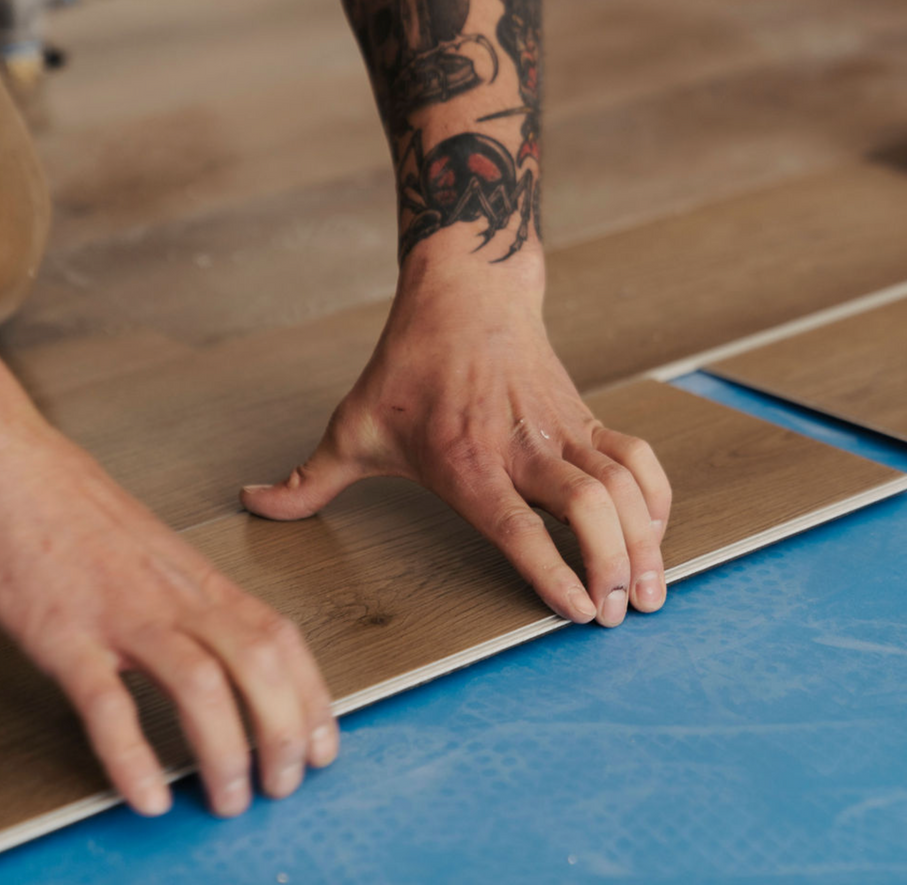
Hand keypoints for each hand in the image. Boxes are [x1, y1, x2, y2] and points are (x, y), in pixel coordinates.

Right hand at [0, 406, 337, 818]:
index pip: (282, 638)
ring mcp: (121, 614)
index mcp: (199, 580)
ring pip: (202, 684)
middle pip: (259, 663)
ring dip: (225, 750)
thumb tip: (216, 647)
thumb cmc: (71, 506)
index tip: (322, 741)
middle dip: (284, 732)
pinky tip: (145, 792)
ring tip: (231, 798)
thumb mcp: (154, 552)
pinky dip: (132, 753)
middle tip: (286, 783)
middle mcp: (174, 596)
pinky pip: (107, 701)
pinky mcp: (64, 633)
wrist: (2, 462)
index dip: (313, 695)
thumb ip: (187, 599)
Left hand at [241, 254, 672, 628]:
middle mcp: (522, 449)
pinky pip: (637, 459)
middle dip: (615, 564)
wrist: (467, 292)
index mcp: (465, 461)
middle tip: (620, 613)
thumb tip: (249, 505)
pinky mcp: (586, 419)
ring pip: (623, 484)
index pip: (515, 525)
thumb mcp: (352, 423)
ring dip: (647, 540)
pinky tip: (657, 534)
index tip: (578, 612)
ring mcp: (562, 432)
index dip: (551, 569)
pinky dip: (655, 498)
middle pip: (588, 507)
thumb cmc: (409, 364)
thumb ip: (308, 479)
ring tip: (652, 591)